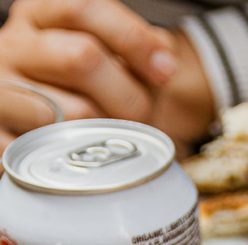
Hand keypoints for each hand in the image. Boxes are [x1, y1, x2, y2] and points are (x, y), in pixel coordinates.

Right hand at [0, 0, 214, 152]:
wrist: (42, 135)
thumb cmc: (90, 95)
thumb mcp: (115, 63)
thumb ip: (142, 54)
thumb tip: (164, 61)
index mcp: (40, 18)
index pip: (82, 8)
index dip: (131, 39)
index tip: (165, 71)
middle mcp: (13, 46)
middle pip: (81, 57)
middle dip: (127, 94)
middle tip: (141, 116)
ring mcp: (1, 90)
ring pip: (74, 112)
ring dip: (109, 133)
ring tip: (111, 138)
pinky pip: (54, 151)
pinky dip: (82, 159)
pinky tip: (86, 156)